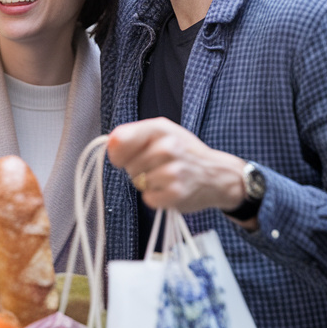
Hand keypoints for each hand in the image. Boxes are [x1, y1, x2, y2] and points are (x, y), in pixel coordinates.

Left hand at [107, 118, 248, 215]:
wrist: (217, 174)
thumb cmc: (185, 153)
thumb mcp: (163, 133)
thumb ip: (134, 136)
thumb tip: (110, 144)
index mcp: (160, 128)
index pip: (120, 140)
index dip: (117, 153)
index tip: (123, 158)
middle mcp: (168, 147)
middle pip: (128, 165)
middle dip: (138, 169)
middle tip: (157, 166)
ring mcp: (173, 171)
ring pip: (138, 182)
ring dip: (148, 184)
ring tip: (167, 177)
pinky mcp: (176, 193)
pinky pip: (148, 199)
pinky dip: (156, 198)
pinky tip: (170, 189)